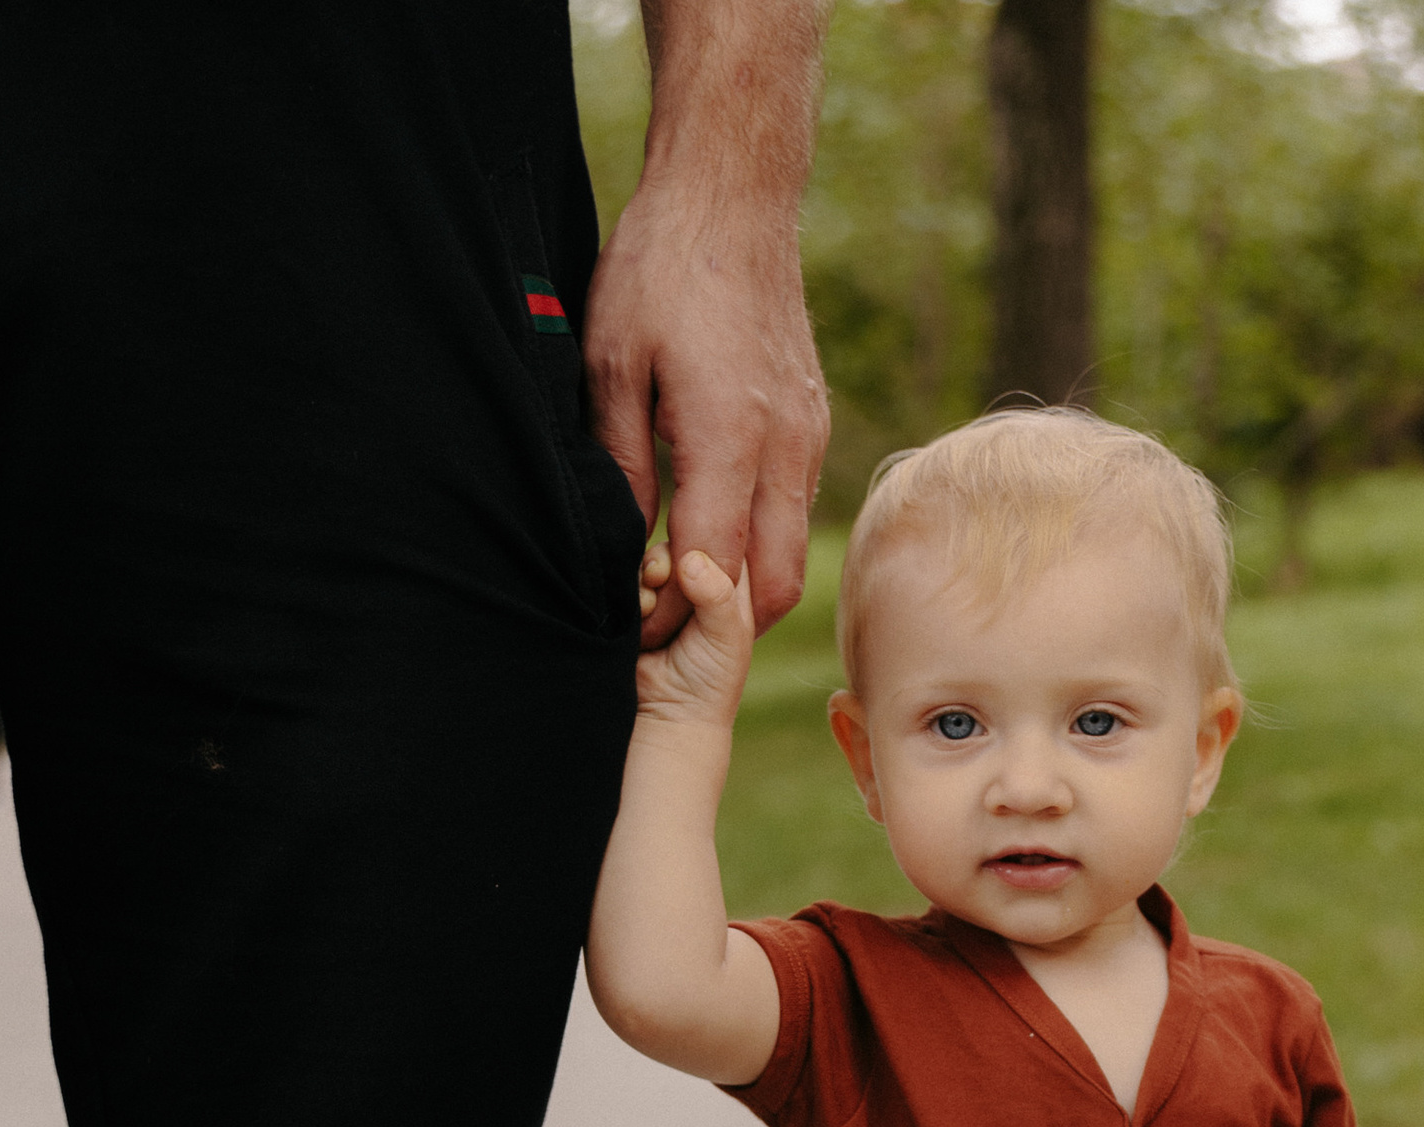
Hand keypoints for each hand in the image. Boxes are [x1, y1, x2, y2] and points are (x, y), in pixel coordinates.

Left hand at [585, 185, 828, 648]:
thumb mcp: (612, 364)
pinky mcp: (811, 427)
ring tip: (684, 586)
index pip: (712, 568)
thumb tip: (624, 545)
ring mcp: (806, 441)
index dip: (676, 614)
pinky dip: (759, 544)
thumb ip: (621, 463)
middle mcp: (783, 451)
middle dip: (722, 627)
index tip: (636, 629)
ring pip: (791, 557)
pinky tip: (711, 529)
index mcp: (730, 439)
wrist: (733, 200)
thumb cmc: (661, 270)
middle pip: (771, 587)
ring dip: (744, 590)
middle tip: (667, 627)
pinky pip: (794, 512)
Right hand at [633, 549, 755, 730]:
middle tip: (662, 579)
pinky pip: (625, 576)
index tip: (694, 565)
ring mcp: (663, 593)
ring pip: (651, 557)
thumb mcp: (727, 638)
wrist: (664, 718)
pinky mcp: (631, 602)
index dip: (707, 542)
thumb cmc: (708, 683)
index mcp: (730, 587)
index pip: (723, 538)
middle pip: (682, 541)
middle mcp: (696, 584)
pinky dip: (629, 590)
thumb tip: (690, 558)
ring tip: (649, 608)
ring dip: (647, 576)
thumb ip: (718, 596)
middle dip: (670, 558)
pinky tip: (637, 614)